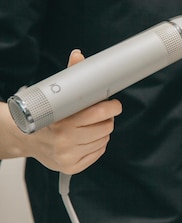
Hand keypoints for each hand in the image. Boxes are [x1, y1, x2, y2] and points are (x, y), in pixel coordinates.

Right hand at [23, 49, 121, 173]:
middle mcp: (65, 141)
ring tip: (88, 127)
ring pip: (104, 140)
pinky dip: (97, 145)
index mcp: (63, 121)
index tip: (114, 104)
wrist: (26, 139)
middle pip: (106, 127)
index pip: (99, 113)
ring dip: (102, 132)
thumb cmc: (47, 115)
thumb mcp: (57, 95)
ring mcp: (68, 156)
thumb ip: (71, 75)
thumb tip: (78, 55)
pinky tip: (85, 140)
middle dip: (107, 119)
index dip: (112, 107)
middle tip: (100, 115)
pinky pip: (98, 153)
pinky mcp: (71, 167)